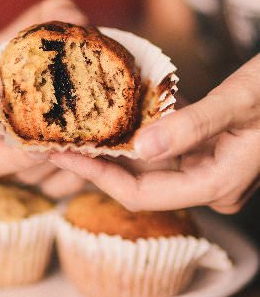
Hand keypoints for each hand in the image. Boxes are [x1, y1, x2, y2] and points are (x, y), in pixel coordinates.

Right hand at [0, 0, 87, 196]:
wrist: (78, 74)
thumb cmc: (52, 45)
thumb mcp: (50, 19)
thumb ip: (56, 14)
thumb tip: (70, 20)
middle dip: (15, 155)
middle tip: (42, 144)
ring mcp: (18, 157)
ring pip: (27, 177)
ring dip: (53, 165)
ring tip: (82, 147)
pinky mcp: (46, 175)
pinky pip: (55, 188)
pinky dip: (76, 176)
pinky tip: (97, 155)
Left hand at [50, 54, 259, 212]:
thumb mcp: (238, 102)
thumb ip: (191, 126)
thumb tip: (139, 147)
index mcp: (217, 184)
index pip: (142, 195)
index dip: (99, 179)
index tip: (64, 158)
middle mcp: (210, 185)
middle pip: (140, 184)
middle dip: (98, 166)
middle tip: (57, 145)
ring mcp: (208, 170)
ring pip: (148, 169)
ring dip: (113, 153)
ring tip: (74, 136)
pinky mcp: (207, 152)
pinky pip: (163, 152)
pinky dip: (136, 139)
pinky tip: (111, 125)